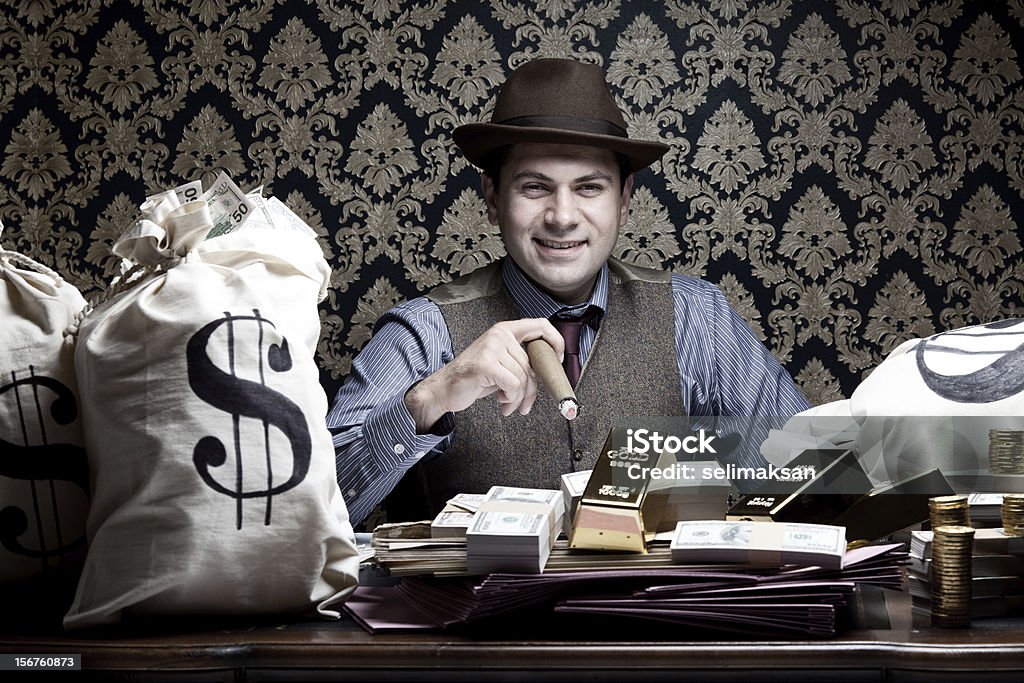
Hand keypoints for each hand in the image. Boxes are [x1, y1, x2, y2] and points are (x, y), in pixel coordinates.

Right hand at [404, 318, 564, 432]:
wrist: (444, 388)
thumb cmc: (475, 378)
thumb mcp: (501, 363)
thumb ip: (522, 360)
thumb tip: (550, 371)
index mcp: (505, 330)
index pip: (540, 325)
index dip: (555, 342)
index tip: (557, 361)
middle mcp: (499, 334)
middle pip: (533, 364)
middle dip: (532, 390)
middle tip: (525, 404)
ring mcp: (492, 347)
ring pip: (524, 378)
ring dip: (519, 398)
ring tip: (508, 404)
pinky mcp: (486, 364)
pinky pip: (513, 385)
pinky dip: (511, 398)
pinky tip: (501, 401)